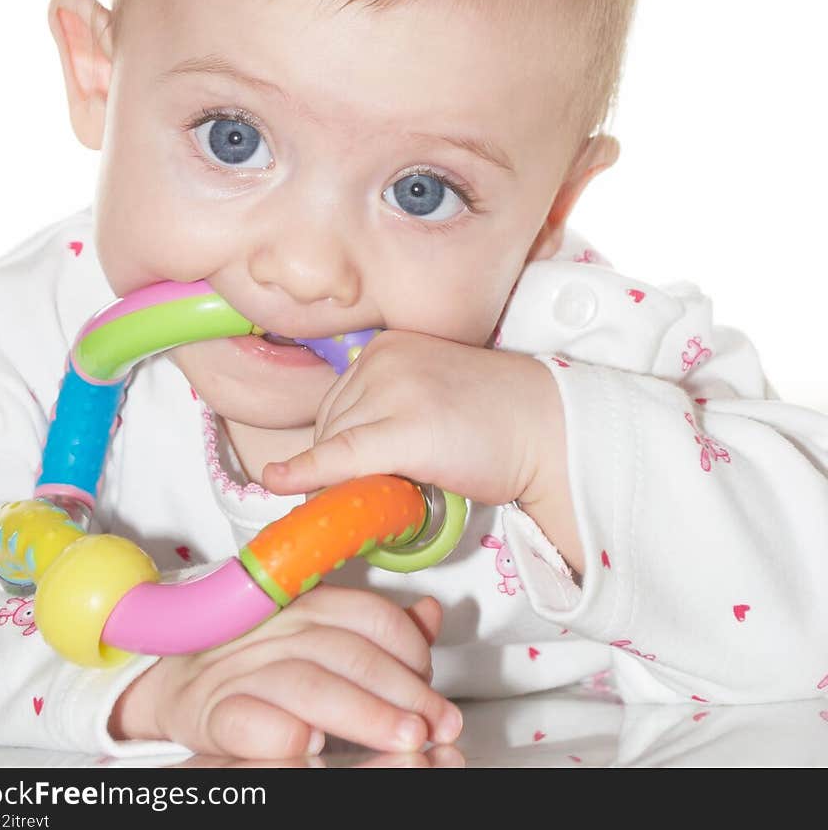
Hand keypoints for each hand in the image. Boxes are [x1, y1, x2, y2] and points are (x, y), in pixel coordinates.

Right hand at [109, 585, 461, 759]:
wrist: (176, 681)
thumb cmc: (259, 659)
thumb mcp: (318, 634)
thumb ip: (376, 630)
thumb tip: (430, 614)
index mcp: (305, 602)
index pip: (367, 615)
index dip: (409, 650)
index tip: (432, 685)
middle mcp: (275, 628)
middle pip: (346, 652)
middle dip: (399, 692)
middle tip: (432, 724)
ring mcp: (240, 668)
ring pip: (307, 684)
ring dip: (362, 713)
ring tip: (402, 738)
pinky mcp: (209, 710)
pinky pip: (245, 719)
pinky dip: (281, 733)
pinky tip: (313, 746)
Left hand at [261, 331, 560, 507]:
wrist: (550, 428)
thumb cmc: (496, 419)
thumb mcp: (428, 396)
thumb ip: (382, 411)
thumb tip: (326, 462)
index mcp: (386, 347)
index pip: (334, 405)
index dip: (340, 448)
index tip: (352, 472)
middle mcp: (382, 359)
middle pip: (329, 426)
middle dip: (350, 464)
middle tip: (407, 478)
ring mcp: (393, 390)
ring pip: (335, 448)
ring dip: (359, 479)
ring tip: (418, 480)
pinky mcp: (406, 429)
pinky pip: (341, 458)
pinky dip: (308, 473)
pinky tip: (280, 483)